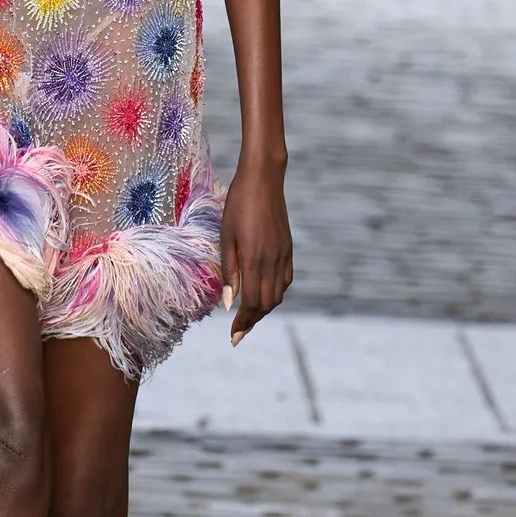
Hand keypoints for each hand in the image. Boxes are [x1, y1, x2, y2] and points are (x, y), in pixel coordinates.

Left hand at [220, 163, 291, 346]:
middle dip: (253, 321)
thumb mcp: (226, 237)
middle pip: (267, 304)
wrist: (263, 180)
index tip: (233, 336)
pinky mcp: (289, 249)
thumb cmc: (237, 205)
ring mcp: (284, 255)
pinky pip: (286, 280)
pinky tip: (263, 293)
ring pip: (278, 294)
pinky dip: (275, 293)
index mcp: (255, 260)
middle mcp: (273, 261)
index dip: (243, 323)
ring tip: (248, 315)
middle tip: (238, 331)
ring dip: (264, 309)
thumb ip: (229, 271)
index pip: (251, 303)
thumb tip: (229, 304)